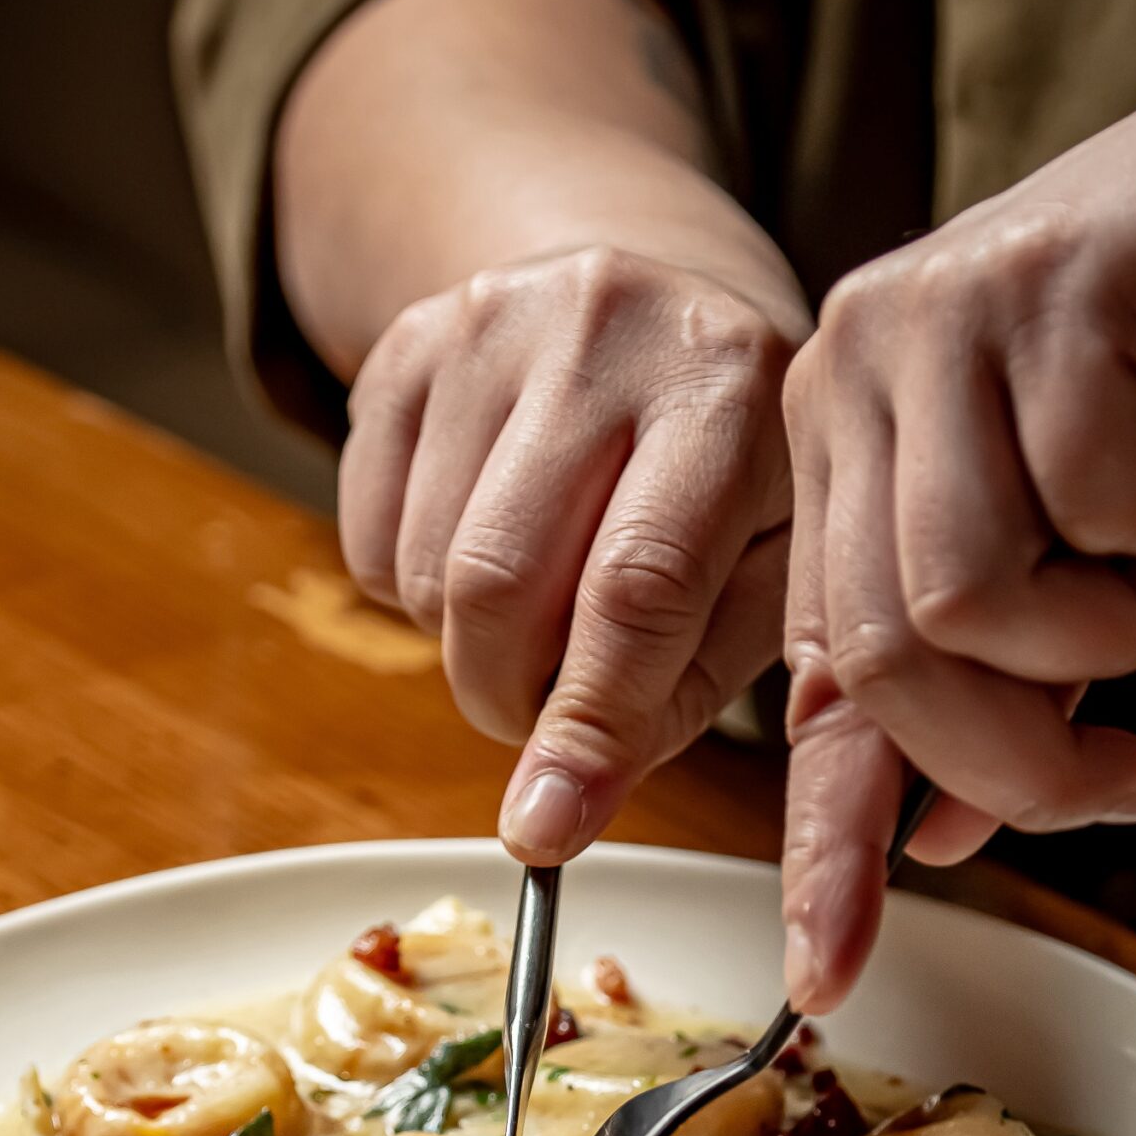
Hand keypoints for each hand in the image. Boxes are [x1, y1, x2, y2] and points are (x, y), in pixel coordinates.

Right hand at [340, 245, 806, 861]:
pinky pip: (366, 538)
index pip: (638, 587)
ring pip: (426, 571)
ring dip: (467, 649)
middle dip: (507, 697)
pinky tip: (486, 550)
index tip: (545, 832)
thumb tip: (557, 815)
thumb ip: (683, 697)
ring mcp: (492, 321)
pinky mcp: (405, 343)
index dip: (585, 725)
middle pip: (500, 582)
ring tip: (540, 614)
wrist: (658, 303)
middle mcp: (606, 327)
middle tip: (543, 713)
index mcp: (729, 387)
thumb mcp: (769, 575)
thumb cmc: (736, 477)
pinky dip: (414, 594)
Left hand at [777, 34, 1135, 1009]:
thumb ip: (1007, 699)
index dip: (823, 841)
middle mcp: (849, 386)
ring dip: (1108, 630)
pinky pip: (1089, 497)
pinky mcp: (1031, 279)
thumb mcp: (1085, 581)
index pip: (811, 685)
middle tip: (1128, 785)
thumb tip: (940, 838)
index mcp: (837, 466)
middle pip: (883, 659)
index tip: (825, 972)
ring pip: (965, 596)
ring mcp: (925, 322)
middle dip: (1021, 759)